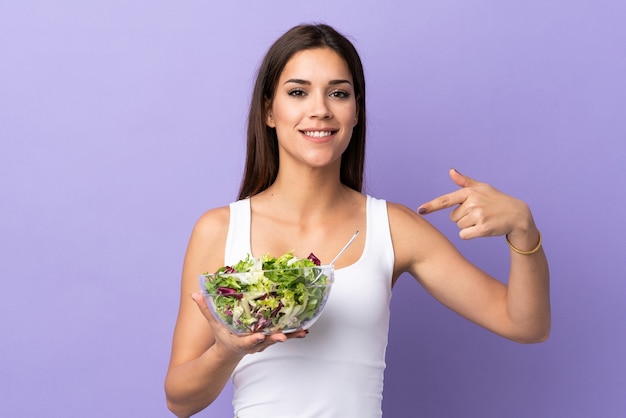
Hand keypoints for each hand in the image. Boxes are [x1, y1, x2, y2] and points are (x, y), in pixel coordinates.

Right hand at [191, 292, 306, 357]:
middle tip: (283, 337)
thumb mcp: (213, 324)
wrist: (229, 353)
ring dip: (289, 336)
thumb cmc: (222, 336)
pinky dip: (293, 334)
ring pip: (277, 339)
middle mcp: (253, 344)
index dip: (253, 340)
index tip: (259, 337)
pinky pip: (282, 336)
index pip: (246, 341)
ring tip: (301, 332)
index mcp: (239, 341)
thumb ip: (205, 309)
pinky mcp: (269, 340)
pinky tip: (304, 330)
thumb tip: (194, 294)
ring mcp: (262, 343)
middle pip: (265, 342)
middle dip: (274, 339)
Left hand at [417, 168, 532, 239]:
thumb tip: (451, 171)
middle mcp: (472, 203)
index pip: (446, 200)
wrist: (517, 215)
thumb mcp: (482, 188)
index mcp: (469, 192)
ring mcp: (478, 216)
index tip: (420, 211)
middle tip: (479, 213)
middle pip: (453, 218)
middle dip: (463, 218)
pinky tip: (482, 229)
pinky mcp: (483, 228)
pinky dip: (470, 235)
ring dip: (469, 226)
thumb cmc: (497, 200)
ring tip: (483, 219)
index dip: (432, 206)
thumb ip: (465, 181)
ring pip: (459, 227)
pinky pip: (464, 235)